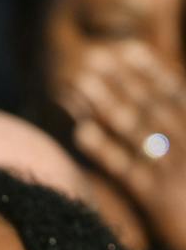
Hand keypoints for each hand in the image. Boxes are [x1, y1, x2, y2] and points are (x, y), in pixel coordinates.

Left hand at [59, 40, 185, 249]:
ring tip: (74, 84)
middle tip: (90, 58)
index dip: (149, 72)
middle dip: (119, 81)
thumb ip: (182, 133)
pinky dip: (103, 149)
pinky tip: (79, 132)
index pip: (175, 94)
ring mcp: (175, 169)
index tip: (125, 50)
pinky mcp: (158, 199)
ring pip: (134, 129)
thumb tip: (179, 114)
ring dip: (103, 104)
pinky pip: (127, 168)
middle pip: (149, 105)